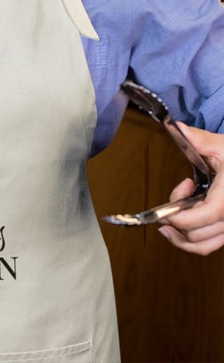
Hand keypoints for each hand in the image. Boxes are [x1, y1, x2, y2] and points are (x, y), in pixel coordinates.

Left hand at [159, 124, 223, 254]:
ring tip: (166, 219)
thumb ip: (201, 140)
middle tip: (179, 191)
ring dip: (180, 235)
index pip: (207, 214)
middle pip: (197, 232)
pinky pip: (208, 246)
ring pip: (202, 245)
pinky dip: (191, 242)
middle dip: (177, 216)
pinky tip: (176, 229)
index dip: (181, 216)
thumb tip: (179, 128)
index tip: (165, 208)